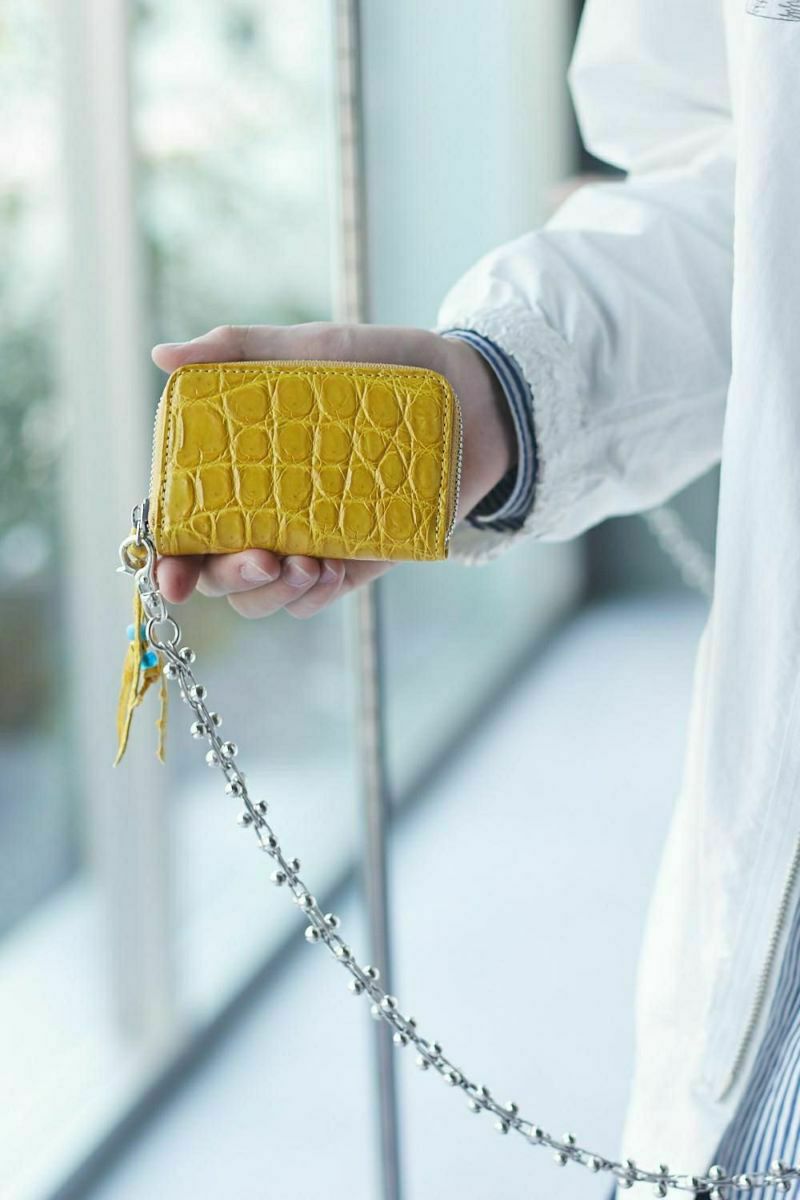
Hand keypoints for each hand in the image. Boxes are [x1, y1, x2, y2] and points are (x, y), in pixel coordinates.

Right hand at [152, 322, 514, 617]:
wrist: (471, 395)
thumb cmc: (384, 367)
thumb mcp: (311, 350)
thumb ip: (240, 351)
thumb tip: (163, 356)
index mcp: (240, 467)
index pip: (187, 519)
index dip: (167, 554)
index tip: (170, 573)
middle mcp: (267, 509)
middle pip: (219, 570)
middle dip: (225, 578)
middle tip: (262, 558)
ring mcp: (309, 538)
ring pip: (264, 596)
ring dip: (272, 592)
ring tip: (305, 564)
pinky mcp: (355, 558)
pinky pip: (318, 598)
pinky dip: (315, 595)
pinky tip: (329, 570)